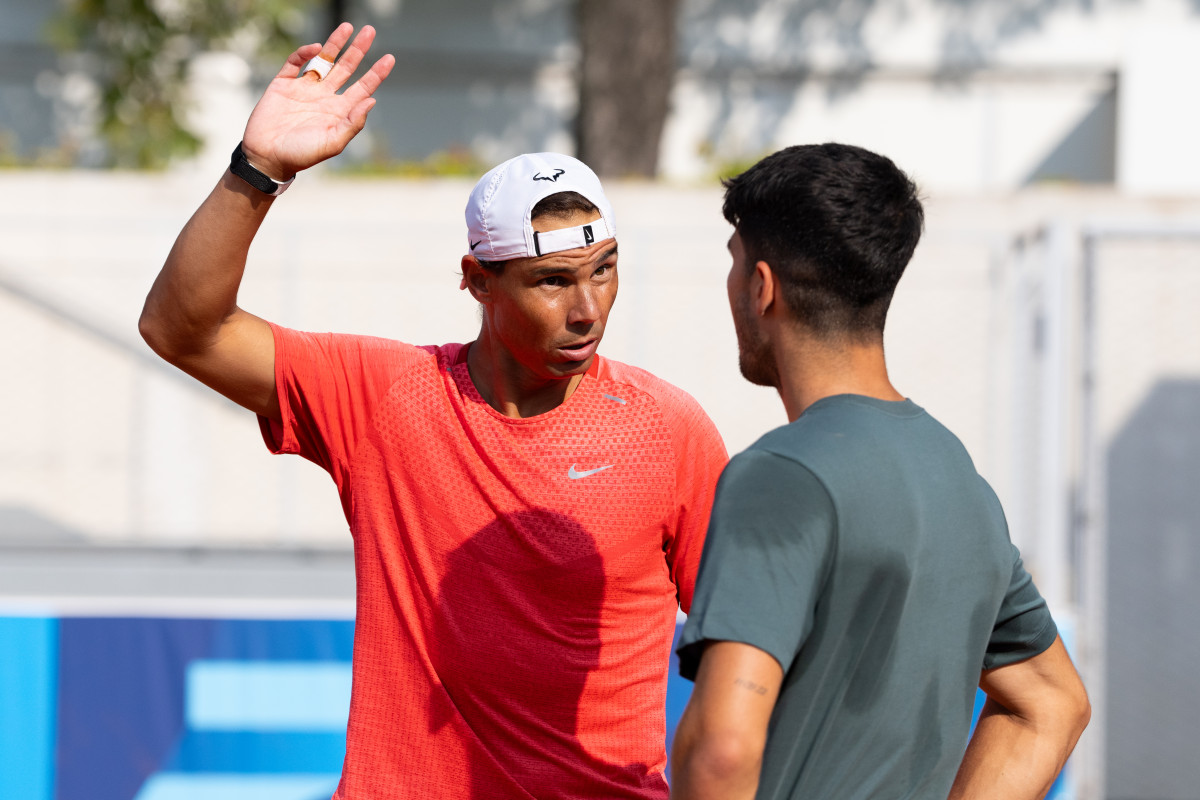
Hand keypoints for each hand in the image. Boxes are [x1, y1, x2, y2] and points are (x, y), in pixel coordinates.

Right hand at [241, 23, 394, 180]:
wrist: (267, 157)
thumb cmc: (301, 155)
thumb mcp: (332, 143)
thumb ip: (353, 123)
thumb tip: (372, 100)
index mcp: (339, 111)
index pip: (362, 88)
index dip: (376, 73)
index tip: (390, 58)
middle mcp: (324, 97)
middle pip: (346, 68)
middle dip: (358, 50)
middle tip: (370, 31)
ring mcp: (304, 88)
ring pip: (324, 60)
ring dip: (335, 43)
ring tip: (347, 27)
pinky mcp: (283, 84)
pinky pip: (295, 63)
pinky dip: (304, 53)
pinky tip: (315, 47)